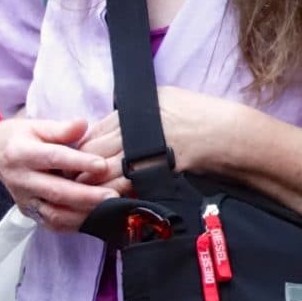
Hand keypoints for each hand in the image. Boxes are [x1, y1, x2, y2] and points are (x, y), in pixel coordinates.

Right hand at [0, 116, 117, 230]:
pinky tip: (96, 218)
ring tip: (109, 209)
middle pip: (56, 191)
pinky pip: (53, 224)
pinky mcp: (30, 213)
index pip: (53, 158)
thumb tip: (82, 124)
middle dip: (86, 196)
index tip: (102, 165)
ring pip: (54, 214)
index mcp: (21, 154)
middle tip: (112, 195)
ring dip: (83, 214)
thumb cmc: (24, 137)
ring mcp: (25, 199)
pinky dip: (75, 224)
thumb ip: (61, 129)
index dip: (78, 162)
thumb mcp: (38, 126)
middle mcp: (21, 180)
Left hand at [77, 86, 249, 185]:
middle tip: (68, 182)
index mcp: (139, 107)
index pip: (97, 130)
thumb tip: (111, 127)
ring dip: (94, 182)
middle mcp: (141, 125)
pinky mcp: (163, 166)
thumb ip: (138, 113)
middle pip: (96, 149)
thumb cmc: (204, 115)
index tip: (73, 161)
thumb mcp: (168, 100)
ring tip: (84, 195)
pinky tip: (111, 199)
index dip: (80, 148)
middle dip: (80, 167)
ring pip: (109, 167)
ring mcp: (152, 146)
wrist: (233, 134)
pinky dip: (118, 190)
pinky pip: (132, 180)